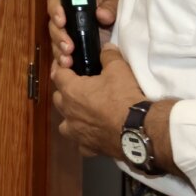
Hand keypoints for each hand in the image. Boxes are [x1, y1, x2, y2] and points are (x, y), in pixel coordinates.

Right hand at [48, 0, 118, 70]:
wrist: (125, 28)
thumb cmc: (117, 10)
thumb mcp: (116, 3)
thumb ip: (110, 7)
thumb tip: (101, 14)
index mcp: (75, 3)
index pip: (56, 2)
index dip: (55, 11)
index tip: (62, 21)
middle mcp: (68, 20)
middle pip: (54, 26)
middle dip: (59, 37)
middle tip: (68, 47)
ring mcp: (70, 37)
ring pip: (56, 43)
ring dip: (60, 52)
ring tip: (68, 61)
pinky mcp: (74, 52)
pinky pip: (62, 57)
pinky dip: (62, 63)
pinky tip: (68, 68)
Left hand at [51, 44, 141, 158]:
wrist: (138, 130)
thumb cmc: (123, 97)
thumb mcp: (118, 69)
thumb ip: (109, 56)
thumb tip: (106, 47)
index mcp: (71, 91)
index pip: (58, 74)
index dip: (61, 67)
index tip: (67, 64)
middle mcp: (69, 112)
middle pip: (58, 99)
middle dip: (65, 92)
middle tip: (79, 87)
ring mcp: (76, 132)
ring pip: (64, 123)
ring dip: (70, 117)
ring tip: (82, 113)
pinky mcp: (88, 147)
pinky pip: (81, 142)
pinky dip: (85, 138)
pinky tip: (93, 134)